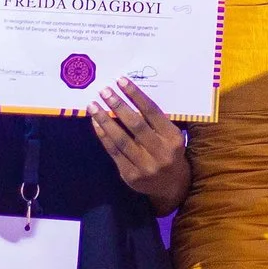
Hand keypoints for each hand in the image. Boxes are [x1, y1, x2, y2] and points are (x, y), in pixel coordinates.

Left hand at [88, 77, 189, 212]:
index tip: (121, 81)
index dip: (136, 95)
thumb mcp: (171, 136)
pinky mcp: (131, 175)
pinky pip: (114, 152)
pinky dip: (104, 136)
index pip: (152, 112)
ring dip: (105, 120)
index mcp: (173, 138)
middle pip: (135, 125)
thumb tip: (128, 96)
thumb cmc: (170, 153)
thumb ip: (155, 121)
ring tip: (93, 105)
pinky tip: (96, 123)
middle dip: (118, 105)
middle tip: (104, 91)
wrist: (173, 187)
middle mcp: (161, 152)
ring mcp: (145, 166)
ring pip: (121, 139)